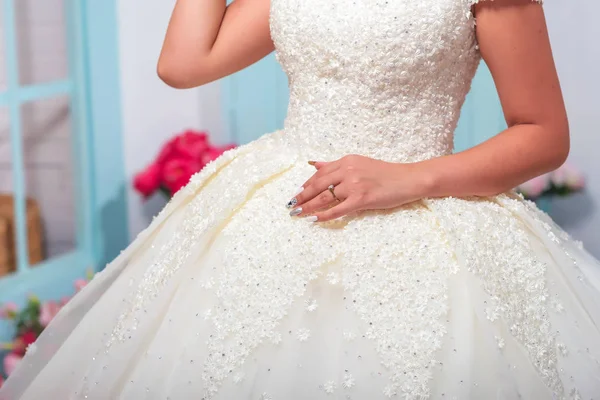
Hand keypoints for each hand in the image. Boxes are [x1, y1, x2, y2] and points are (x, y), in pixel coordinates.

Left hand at [286, 154, 432, 221]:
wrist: (408, 179)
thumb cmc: (385, 173)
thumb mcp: (359, 163)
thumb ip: (335, 165)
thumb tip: (314, 164)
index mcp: (346, 161)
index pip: (319, 174)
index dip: (305, 185)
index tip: (296, 193)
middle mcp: (348, 170)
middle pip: (318, 185)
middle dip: (301, 196)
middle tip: (290, 206)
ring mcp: (354, 185)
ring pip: (324, 197)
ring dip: (308, 206)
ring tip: (297, 214)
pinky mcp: (362, 199)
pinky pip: (338, 209)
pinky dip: (324, 215)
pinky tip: (314, 220)